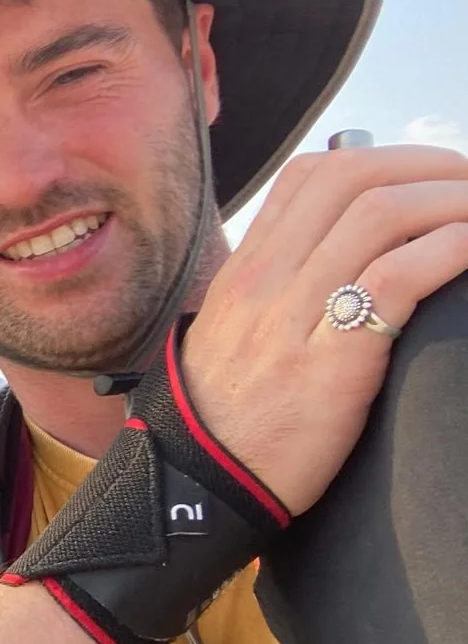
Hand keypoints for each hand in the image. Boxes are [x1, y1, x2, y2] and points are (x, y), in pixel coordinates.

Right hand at [180, 142, 467, 513]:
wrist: (201, 483)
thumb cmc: (233, 417)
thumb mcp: (240, 334)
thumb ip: (282, 288)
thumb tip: (349, 259)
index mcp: (246, 269)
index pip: (313, 175)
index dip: (388, 159)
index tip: (435, 178)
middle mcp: (265, 280)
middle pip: (356, 179)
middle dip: (434, 171)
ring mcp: (291, 317)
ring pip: (381, 215)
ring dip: (453, 204)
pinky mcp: (328, 362)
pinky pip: (394, 278)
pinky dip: (448, 251)